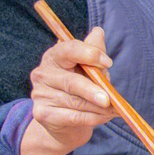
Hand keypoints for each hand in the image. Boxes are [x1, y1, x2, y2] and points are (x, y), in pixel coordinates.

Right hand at [20, 27, 114, 154]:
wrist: (65, 122)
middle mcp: (42, 73)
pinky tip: (104, 117)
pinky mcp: (42, 114)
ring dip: (98, 108)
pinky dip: (92, 118)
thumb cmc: (80, 90)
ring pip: (74, 102)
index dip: (89, 54)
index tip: (108, 63)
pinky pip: (72, 117)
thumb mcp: (89, 69)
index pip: (68, 50)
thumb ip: (93, 52)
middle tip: (109, 99)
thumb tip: (98, 32)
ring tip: (113, 110)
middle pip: (71, 81)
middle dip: (93, 90)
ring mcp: (40, 94)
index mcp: (54, 56)